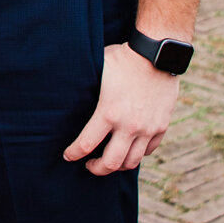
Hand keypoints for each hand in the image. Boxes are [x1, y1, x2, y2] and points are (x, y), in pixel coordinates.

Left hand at [63, 42, 179, 174]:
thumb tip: (62, 88)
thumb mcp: (98, 68)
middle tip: (89, 165)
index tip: (68, 156)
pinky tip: (129, 148)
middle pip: (111, 163)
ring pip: (132, 161)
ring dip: (117, 165)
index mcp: (108, 113)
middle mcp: (129, 125)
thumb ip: (85, 85)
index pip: (85, 145)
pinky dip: (137, 153)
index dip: (73, 154)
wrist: (159, 54)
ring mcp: (148, 128)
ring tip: (109, 159)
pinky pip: (149, 150)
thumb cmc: (124, 58)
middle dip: (96, 169)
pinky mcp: (162, 125)